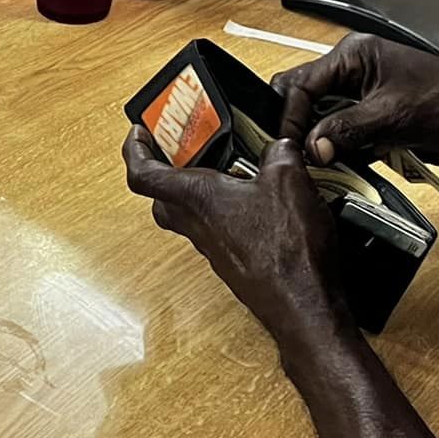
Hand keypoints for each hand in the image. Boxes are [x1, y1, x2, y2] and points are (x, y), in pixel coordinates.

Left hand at [122, 126, 344, 342]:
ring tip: (228, 167)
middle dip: (164, 170)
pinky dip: (227, 211)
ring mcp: (214, 247)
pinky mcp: (234, 260)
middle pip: (160, 197)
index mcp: (196, 198)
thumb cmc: (286, 250)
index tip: (139, 132)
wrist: (303, 304)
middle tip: (180, 149)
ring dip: (199, 190)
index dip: (135, 148)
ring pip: (189, 214)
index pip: (142, 174)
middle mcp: (197, 225)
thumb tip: (279, 145)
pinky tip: (257, 201)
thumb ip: (279, 151)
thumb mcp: (288, 178)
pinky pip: (217, 229)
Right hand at [273, 34, 438, 168]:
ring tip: (322, 165)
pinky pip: (341, 138)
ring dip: (321, 144)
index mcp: (354, 55)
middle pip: (305, 99)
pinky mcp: (371, 121)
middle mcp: (353, 72)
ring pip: (321, 121)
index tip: (290, 144)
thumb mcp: (393, 116)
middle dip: (301, 128)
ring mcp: (361, 98)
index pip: (302, 82)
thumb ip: (346, 129)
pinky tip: (343, 167)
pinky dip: (339, 154)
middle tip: (300, 156)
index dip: (291, 115)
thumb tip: (311, 146)